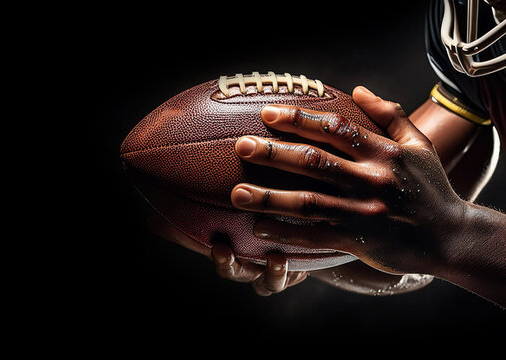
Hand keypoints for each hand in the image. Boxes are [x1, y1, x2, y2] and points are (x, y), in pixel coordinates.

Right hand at [146, 215, 308, 295]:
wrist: (293, 238)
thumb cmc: (246, 233)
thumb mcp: (217, 229)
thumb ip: (186, 230)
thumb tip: (150, 223)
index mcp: (237, 261)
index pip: (226, 265)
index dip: (223, 260)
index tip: (219, 246)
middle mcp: (257, 270)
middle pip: (246, 276)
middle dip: (242, 268)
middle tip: (241, 253)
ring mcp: (282, 271)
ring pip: (276, 280)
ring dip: (276, 273)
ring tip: (278, 257)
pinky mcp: (307, 265)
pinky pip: (306, 269)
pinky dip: (306, 262)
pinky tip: (310, 242)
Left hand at [230, 86, 469, 274]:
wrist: (451, 237)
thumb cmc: (430, 187)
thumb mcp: (419, 146)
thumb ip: (391, 115)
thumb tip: (358, 89)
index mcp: (384, 153)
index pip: (335, 129)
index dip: (299, 119)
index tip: (267, 114)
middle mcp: (372, 180)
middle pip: (314, 163)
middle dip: (274, 153)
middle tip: (241, 146)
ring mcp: (364, 213)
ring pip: (309, 202)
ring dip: (270, 197)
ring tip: (237, 193)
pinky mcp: (360, 241)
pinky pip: (316, 237)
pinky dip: (287, 233)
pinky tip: (259, 228)